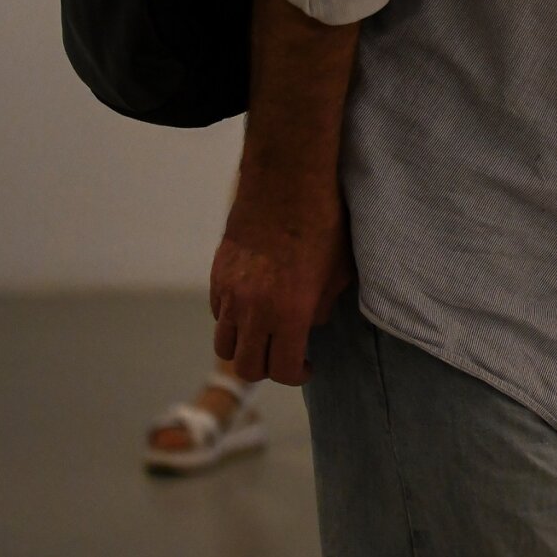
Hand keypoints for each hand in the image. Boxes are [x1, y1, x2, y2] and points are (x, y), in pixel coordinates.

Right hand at [209, 185, 351, 386]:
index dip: (297, 375)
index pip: (282, 370)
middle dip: (267, 368)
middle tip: (285, 355)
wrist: (287, 182)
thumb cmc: (324, 223)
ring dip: (244, 347)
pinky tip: (253, 304)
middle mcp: (253, 310)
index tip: (306, 366)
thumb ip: (322, 307)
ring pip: (225, 344)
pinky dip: (233, 319)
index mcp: (289, 313)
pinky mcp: (217, 276)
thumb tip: (310, 324)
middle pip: (246, 367)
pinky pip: (219, 313)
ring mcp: (230, 294)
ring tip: (265, 334)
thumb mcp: (339, 271)